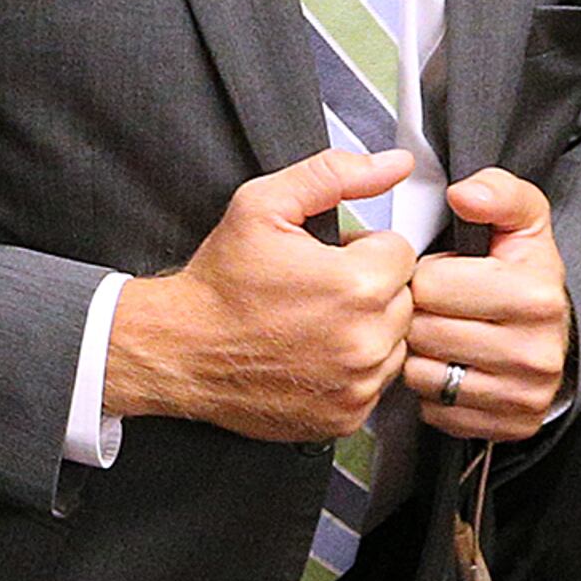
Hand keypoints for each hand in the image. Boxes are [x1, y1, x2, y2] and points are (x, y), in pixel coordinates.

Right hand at [105, 147, 418, 441]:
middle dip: (365, 289)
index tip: (324, 260)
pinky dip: (349, 370)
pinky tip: (309, 356)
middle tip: (312, 291)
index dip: (359, 249)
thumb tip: (394, 164)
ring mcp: (359, 383)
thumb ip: (332, 175)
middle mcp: (367, 339)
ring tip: (309, 325)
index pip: (399, 252)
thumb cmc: (218, 284)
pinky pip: (373, 382)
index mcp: (358, 284)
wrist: (178, 349)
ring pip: (392, 342)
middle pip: (402, 299)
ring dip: (363, 331)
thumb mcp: (261, 206)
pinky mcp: (348, 416)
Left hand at [409, 167, 568, 441]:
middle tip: (440, 309)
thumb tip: (465, 193)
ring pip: (421, 375)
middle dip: (419, 315)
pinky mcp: (511, 426)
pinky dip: (433, 392)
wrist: (558, 334)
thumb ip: (497, 193)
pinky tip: (454, 368)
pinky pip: (434, 411)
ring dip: (420, 356)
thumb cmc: (523, 273)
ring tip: (445, 336)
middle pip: (421, 331)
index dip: (425, 275)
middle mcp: (537, 351)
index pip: (429, 284)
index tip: (445, 274)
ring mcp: (525, 394)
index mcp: (536, 294)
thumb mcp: (520, 221)